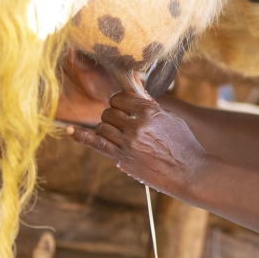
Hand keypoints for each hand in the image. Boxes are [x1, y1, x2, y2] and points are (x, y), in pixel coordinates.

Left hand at [67, 91, 209, 195]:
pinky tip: (68, 130)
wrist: (190, 173)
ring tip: (118, 133)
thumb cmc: (184, 144)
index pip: (122, 96)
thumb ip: (149, 104)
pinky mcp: (122, 159)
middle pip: (109, 111)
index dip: (121, 101)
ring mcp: (128, 143)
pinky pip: (96, 143)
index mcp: (150, 111)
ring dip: (107, 127)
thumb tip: (134, 85)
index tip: (125, 106)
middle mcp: (136, 125)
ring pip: (102, 125)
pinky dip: (80, 135)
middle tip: (124, 123)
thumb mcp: (170, 119)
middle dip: (114, 114)